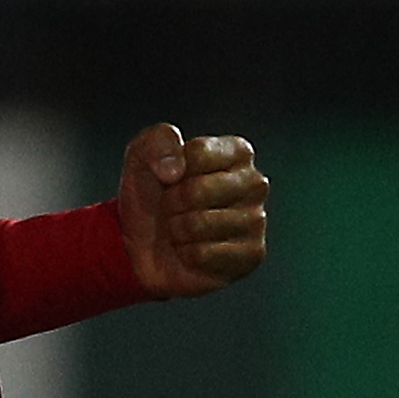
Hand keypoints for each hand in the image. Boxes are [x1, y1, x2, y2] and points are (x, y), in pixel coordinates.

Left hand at [117, 122, 268, 297]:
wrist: (144, 246)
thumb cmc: (152, 195)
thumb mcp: (142, 155)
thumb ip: (158, 141)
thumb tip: (175, 169)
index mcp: (237, 152)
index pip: (198, 154)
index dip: (171, 169)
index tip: (172, 179)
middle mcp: (255, 183)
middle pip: (197, 190)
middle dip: (172, 203)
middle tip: (173, 209)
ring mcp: (256, 220)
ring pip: (199, 224)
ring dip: (177, 230)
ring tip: (182, 230)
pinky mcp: (252, 254)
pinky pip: (204, 254)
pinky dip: (187, 255)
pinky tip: (193, 251)